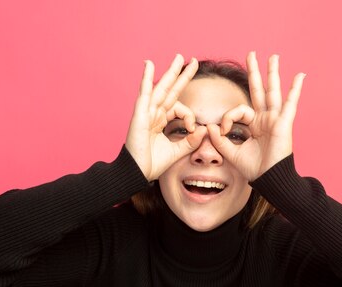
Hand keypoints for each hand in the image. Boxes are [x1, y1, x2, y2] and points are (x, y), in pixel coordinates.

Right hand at [125, 54, 206, 181]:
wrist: (137, 173)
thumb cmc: (152, 164)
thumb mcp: (177, 151)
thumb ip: (190, 141)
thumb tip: (204, 129)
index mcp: (160, 121)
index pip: (179, 108)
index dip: (189, 116)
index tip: (192, 129)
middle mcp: (153, 114)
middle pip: (170, 90)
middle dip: (181, 75)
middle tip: (192, 60)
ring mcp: (146, 113)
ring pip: (160, 88)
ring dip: (170, 72)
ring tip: (179, 57)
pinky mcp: (139, 116)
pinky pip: (144, 94)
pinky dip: (146, 79)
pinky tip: (149, 65)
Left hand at [209, 52, 304, 181]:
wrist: (269, 179)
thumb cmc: (254, 169)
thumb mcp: (231, 153)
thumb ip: (220, 140)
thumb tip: (210, 126)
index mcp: (254, 125)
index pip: (238, 111)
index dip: (228, 117)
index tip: (223, 129)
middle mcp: (265, 119)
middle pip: (259, 91)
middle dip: (255, 72)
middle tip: (251, 54)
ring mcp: (275, 120)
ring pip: (273, 92)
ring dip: (272, 74)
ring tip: (273, 57)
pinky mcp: (284, 123)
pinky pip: (290, 104)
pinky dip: (295, 90)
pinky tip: (300, 76)